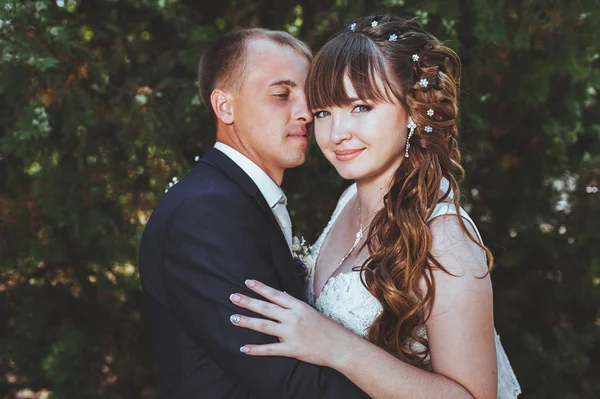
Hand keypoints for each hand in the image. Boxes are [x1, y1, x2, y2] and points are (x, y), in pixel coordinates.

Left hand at [229, 279, 353, 366]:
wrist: (340, 346)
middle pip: (266, 308)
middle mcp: (293, 317)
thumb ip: (293, 305)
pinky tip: (243, 348)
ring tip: (233, 318)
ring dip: (247, 322)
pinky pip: (270, 349)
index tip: (247, 282)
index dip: (260, 288)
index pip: (275, 294)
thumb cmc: (327, 328)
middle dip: (248, 302)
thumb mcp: (310, 311)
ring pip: (264, 326)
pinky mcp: (291, 349)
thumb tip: (279, 295)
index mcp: (298, 306)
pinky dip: (256, 349)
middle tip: (233, 297)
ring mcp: (291, 333)